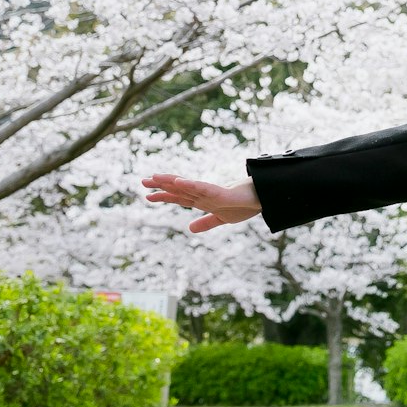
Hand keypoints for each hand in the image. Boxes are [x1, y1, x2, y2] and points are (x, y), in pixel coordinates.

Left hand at [142, 174, 262, 232]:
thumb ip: (206, 223)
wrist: (263, 200)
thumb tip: (189, 228)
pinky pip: (202, 188)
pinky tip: (178, 182)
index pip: (179, 197)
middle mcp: (204, 194)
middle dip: (161, 185)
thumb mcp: (221, 219)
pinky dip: (190, 184)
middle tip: (143, 181)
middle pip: (179, 189)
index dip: (163, 196)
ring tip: (154, 177)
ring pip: (187, 186)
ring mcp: (212, 192)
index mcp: (203, 201)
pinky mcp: (221, 193)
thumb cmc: (245, 205)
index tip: (147, 195)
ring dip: (170, 181)